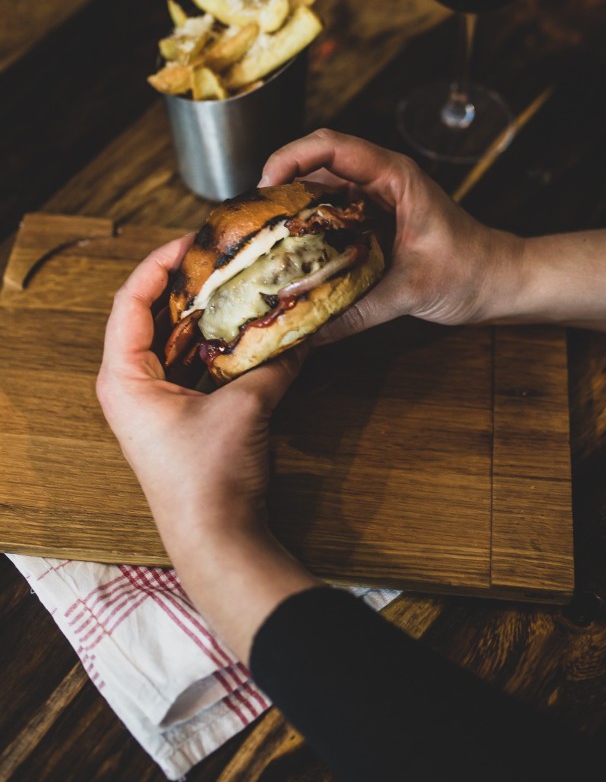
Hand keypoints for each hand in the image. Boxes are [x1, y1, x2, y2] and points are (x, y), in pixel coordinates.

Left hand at [96, 235, 318, 663]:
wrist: (217, 540)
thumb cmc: (211, 476)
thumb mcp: (246, 407)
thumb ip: (276, 363)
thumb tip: (306, 330)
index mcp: (124, 377)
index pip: (129, 301)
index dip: (157, 264)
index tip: (191, 241)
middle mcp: (130, 386)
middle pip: (148, 317)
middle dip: (183, 285)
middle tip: (220, 258)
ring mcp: (152, 404)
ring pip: (171, 342)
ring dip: (200, 315)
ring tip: (235, 284)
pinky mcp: (176, 418)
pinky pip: (189, 366)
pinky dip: (212, 345)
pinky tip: (244, 330)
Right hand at [260, 127, 521, 342]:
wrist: (501, 282)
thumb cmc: (471, 272)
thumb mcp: (411, 293)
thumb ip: (359, 312)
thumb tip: (311, 333)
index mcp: (395, 177)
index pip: (331, 145)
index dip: (290, 158)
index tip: (264, 186)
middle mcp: (382, 181)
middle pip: (317, 163)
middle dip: (280, 185)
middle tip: (253, 219)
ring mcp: (377, 200)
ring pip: (321, 190)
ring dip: (292, 209)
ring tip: (264, 239)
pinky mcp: (374, 222)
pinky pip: (332, 216)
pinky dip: (310, 231)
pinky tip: (293, 257)